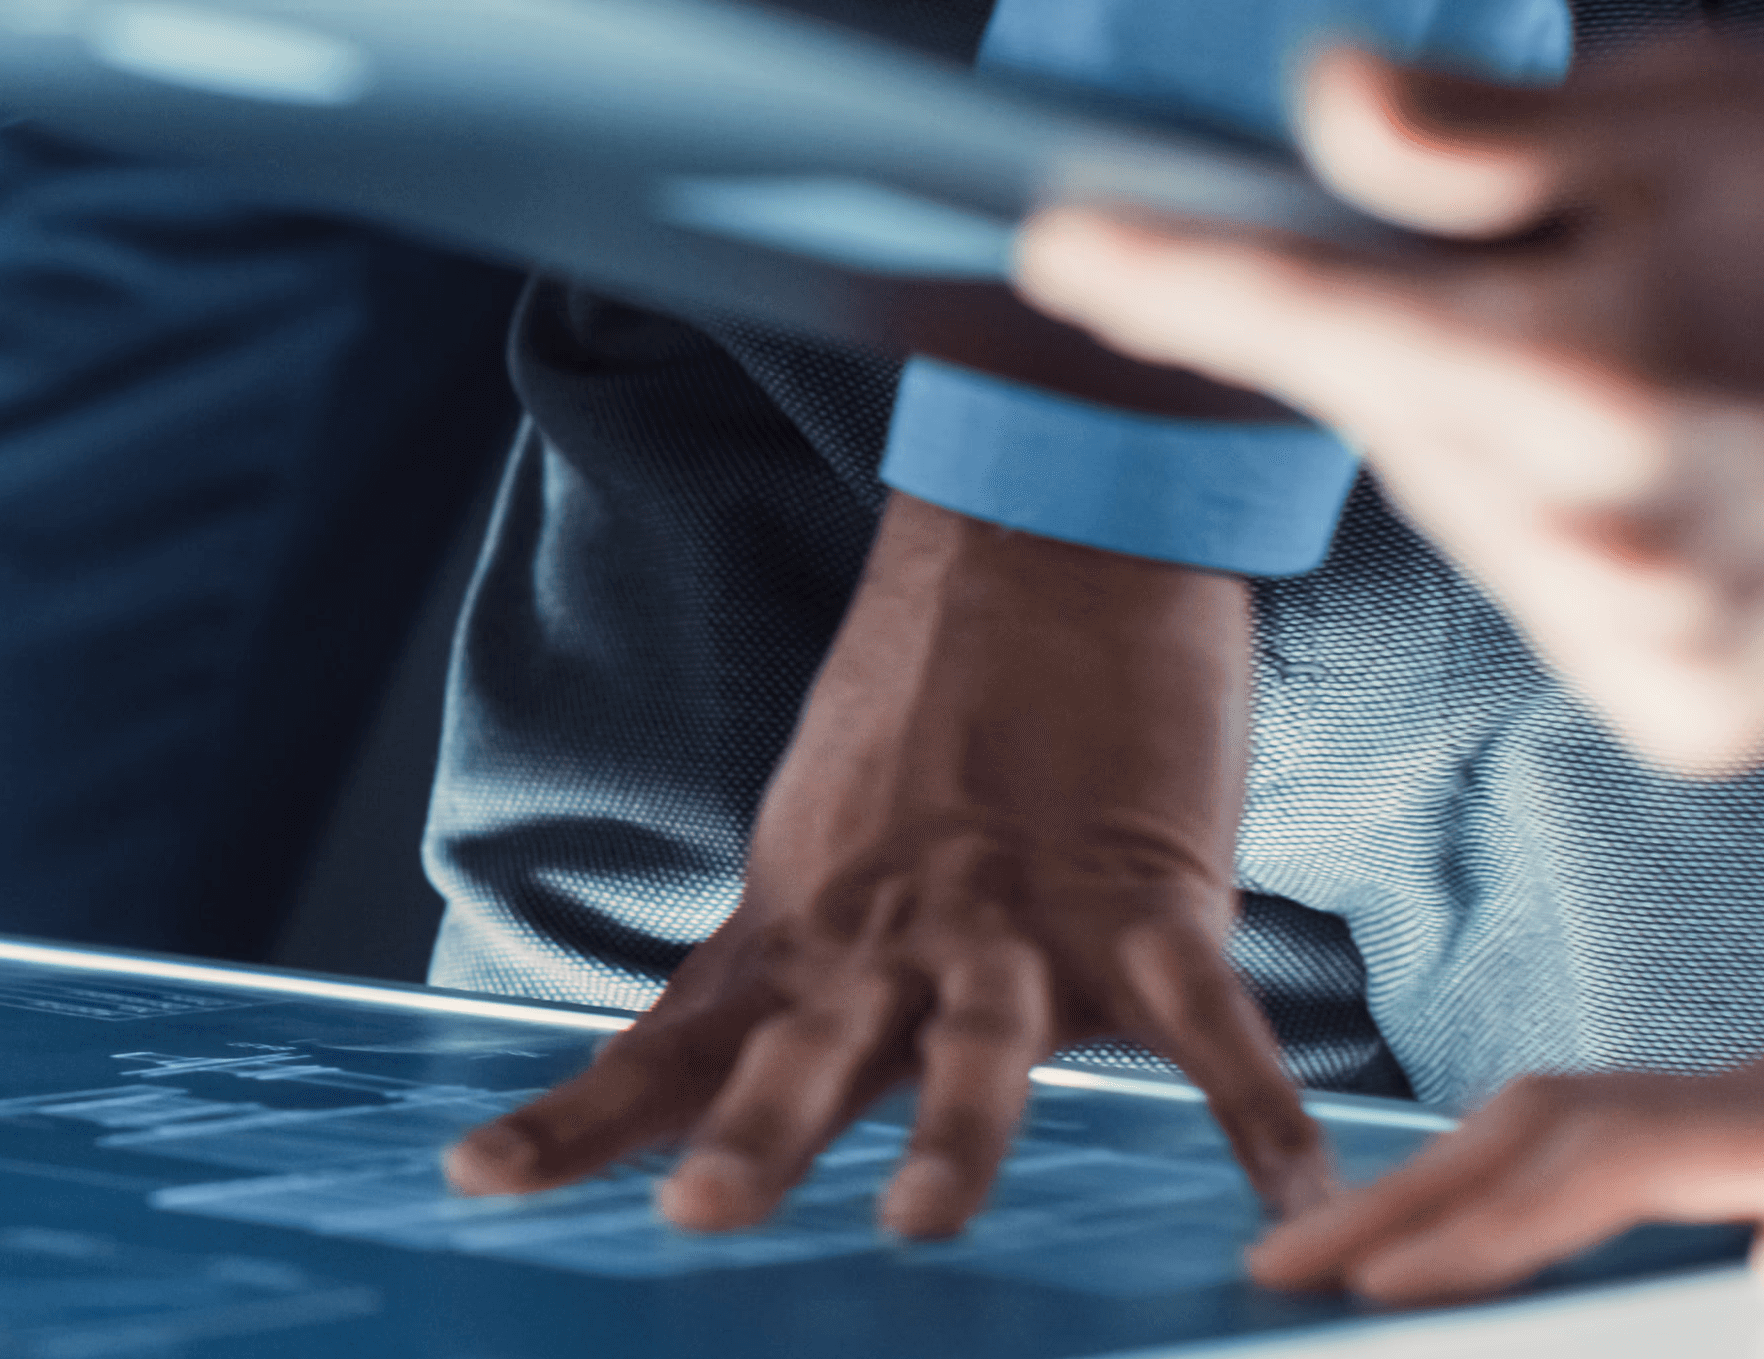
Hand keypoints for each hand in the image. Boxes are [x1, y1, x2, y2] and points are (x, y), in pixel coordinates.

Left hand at [444, 496, 1332, 1238]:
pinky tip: (1290, 1203)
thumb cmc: (936, 712)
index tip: (473, 1181)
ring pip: (978, 1043)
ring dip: (953, 1134)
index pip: (666, 1045)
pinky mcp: (1150, 895)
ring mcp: (1019, 916)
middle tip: (700, 1217)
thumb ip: (803, 970)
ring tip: (919, 1222)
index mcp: (802, 929)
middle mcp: (890, 934)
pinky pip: (1212, 1028)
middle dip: (755, 1140)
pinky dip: (1257, 1119)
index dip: (574, 1122)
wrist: (1047, 541)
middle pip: (807, 1055)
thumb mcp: (827, 847)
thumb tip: (757, 1071)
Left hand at [1016, 36, 1763, 775]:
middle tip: (1551, 255)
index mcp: (1599, 391)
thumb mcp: (1711, 113)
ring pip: (1459, 501)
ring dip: (1493, 420)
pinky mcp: (1696, 714)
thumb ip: (1481, 128)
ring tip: (1670, 348)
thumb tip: (1317, 108)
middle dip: (1411, 327)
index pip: (1307, 321)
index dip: (1169, 276)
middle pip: (1385, 412)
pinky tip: (1690, 453)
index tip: (1060, 244)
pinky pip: (1549, 584)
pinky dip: (1571, 510)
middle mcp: (1614, 548)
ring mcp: (1658, 653)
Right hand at [1251, 1018, 1763, 1306]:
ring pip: (1560, 1123)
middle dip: (1407, 1198)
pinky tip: (1478, 1227)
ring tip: (1336, 1253)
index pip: (1606, 1165)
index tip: (1382, 1296)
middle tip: (1281, 1270)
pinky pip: (1601, 1137)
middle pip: (1544, 1126)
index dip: (1487, 1228)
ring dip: (1441, 1184)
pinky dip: (1511, 1177)